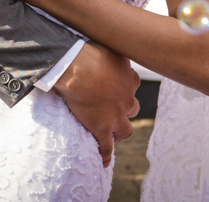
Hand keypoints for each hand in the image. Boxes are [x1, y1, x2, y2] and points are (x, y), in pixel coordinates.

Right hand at [54, 42, 140, 167]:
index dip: (125, 87)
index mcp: (128, 77)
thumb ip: (110, 52)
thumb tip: (106, 46)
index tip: (117, 87)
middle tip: (114, 109)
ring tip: (113, 134)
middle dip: (125, 109)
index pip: (132, 84)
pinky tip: (105, 162)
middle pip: (132, 107)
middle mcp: (127, 97)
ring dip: (120, 131)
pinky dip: (106, 156)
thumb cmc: (88, 51)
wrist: (76, 67)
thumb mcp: (107, 46)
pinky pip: (106, 147)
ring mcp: (116, 115)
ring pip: (125, 130)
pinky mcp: (102, 128)